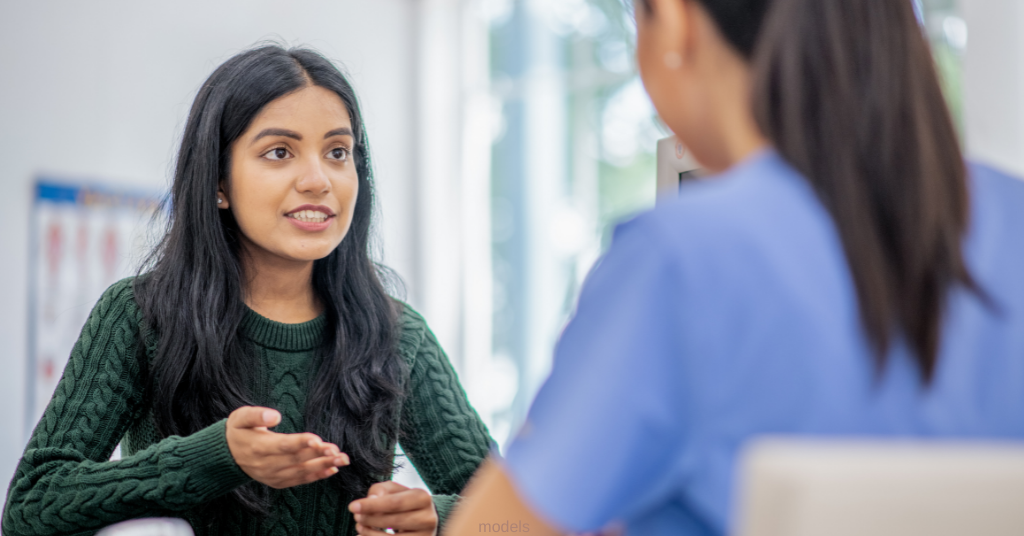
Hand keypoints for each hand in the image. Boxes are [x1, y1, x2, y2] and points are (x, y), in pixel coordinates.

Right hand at [226, 406, 349, 488]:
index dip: (301, 443)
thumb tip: (275, 416)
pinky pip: (299, 480)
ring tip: (342, 460)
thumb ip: (256, 415)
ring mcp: (272, 475)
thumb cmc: (238, 431)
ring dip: (323, 466)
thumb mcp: (240, 417)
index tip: (318, 440)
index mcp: (258, 447)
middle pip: (296, 460)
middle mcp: (266, 464)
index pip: (283, 446)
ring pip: (301, 472)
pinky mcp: (277, 481)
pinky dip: (316, 476)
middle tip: (338, 451)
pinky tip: (332, 470)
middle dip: (319, 455)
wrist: (226, 455)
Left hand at [349, 481, 437, 535]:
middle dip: (370, 519)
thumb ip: (381, 490)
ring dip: (370, 533)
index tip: (353, 507)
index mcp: (422, 498)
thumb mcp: (395, 490)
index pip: (395, 503)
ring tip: (360, 527)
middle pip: (393, 521)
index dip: (372, 505)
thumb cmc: (405, 503)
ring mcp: (425, 535)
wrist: (424, 519)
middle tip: (356, 517)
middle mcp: (427, 518)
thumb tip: (371, 500)